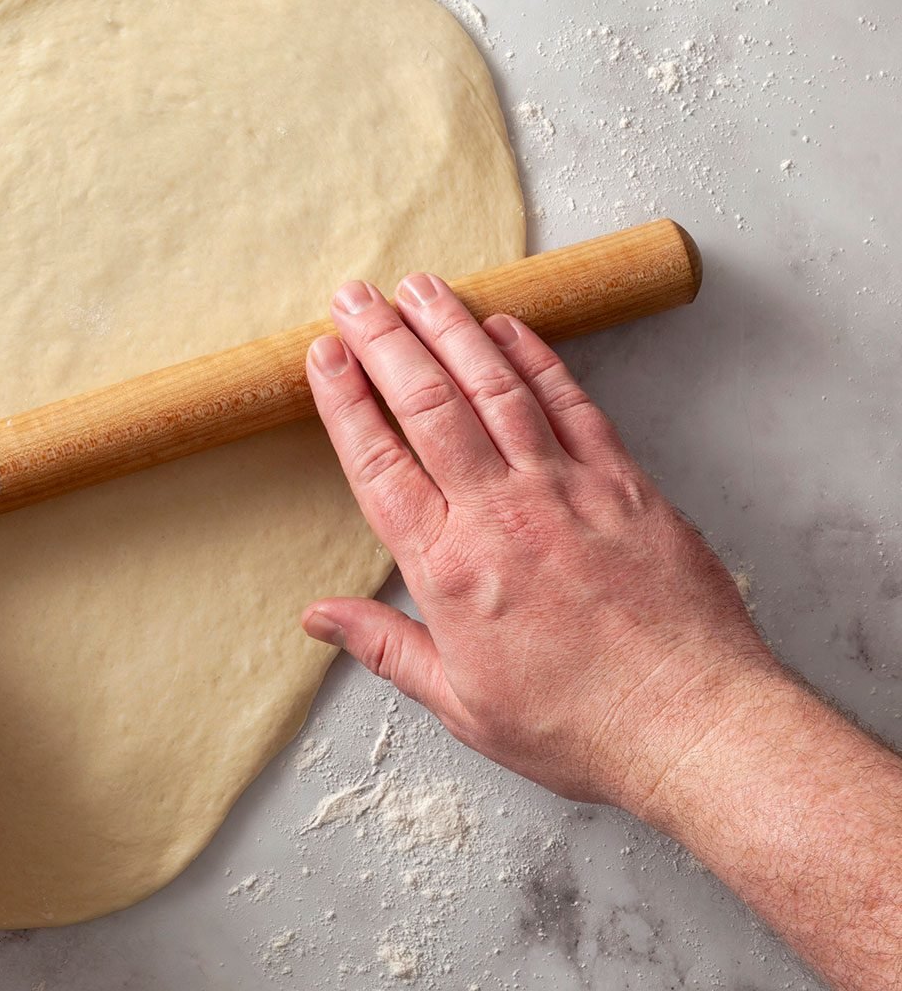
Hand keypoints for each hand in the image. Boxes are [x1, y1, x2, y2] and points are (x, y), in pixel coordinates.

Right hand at [300, 274, 779, 812]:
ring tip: (418, 287)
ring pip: (495, 388)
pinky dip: (535, 358)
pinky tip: (507, 326)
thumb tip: (319, 617)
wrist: (695, 726)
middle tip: (354, 297)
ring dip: (452, 329)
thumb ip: (386, 647)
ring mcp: (565, 490)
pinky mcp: (623, 483)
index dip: (344, 401)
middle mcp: (500, 514)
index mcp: (448, 570)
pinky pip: (571, 403)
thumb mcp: (462, 704)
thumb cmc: (580, 725)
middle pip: (428, 406)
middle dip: (384, 342)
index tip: (322, 355)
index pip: (378, 463)